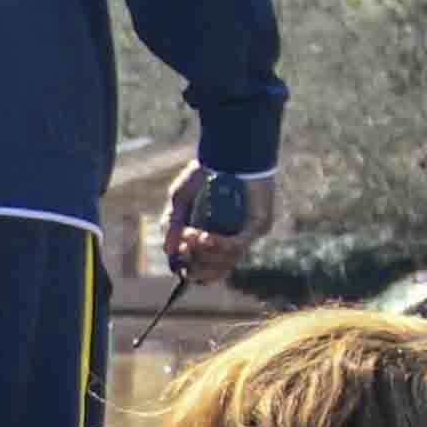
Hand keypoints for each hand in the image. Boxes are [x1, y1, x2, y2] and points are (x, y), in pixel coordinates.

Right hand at [160, 158, 281, 283]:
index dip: (190, 270)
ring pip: (227, 262)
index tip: (179, 256)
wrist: (228, 153)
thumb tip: (168, 250)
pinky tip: (206, 236)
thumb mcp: (180, 199)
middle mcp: (231, 241)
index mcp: (212, 239)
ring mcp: (246, 235)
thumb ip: (171, 224)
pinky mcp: (258, 226)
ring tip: (193, 236)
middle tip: (185, 247)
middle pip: (215, 273)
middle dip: (196, 264)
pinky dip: (220, 244)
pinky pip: (238, 245)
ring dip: (206, 254)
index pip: (204, 271)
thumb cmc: (204, 174)